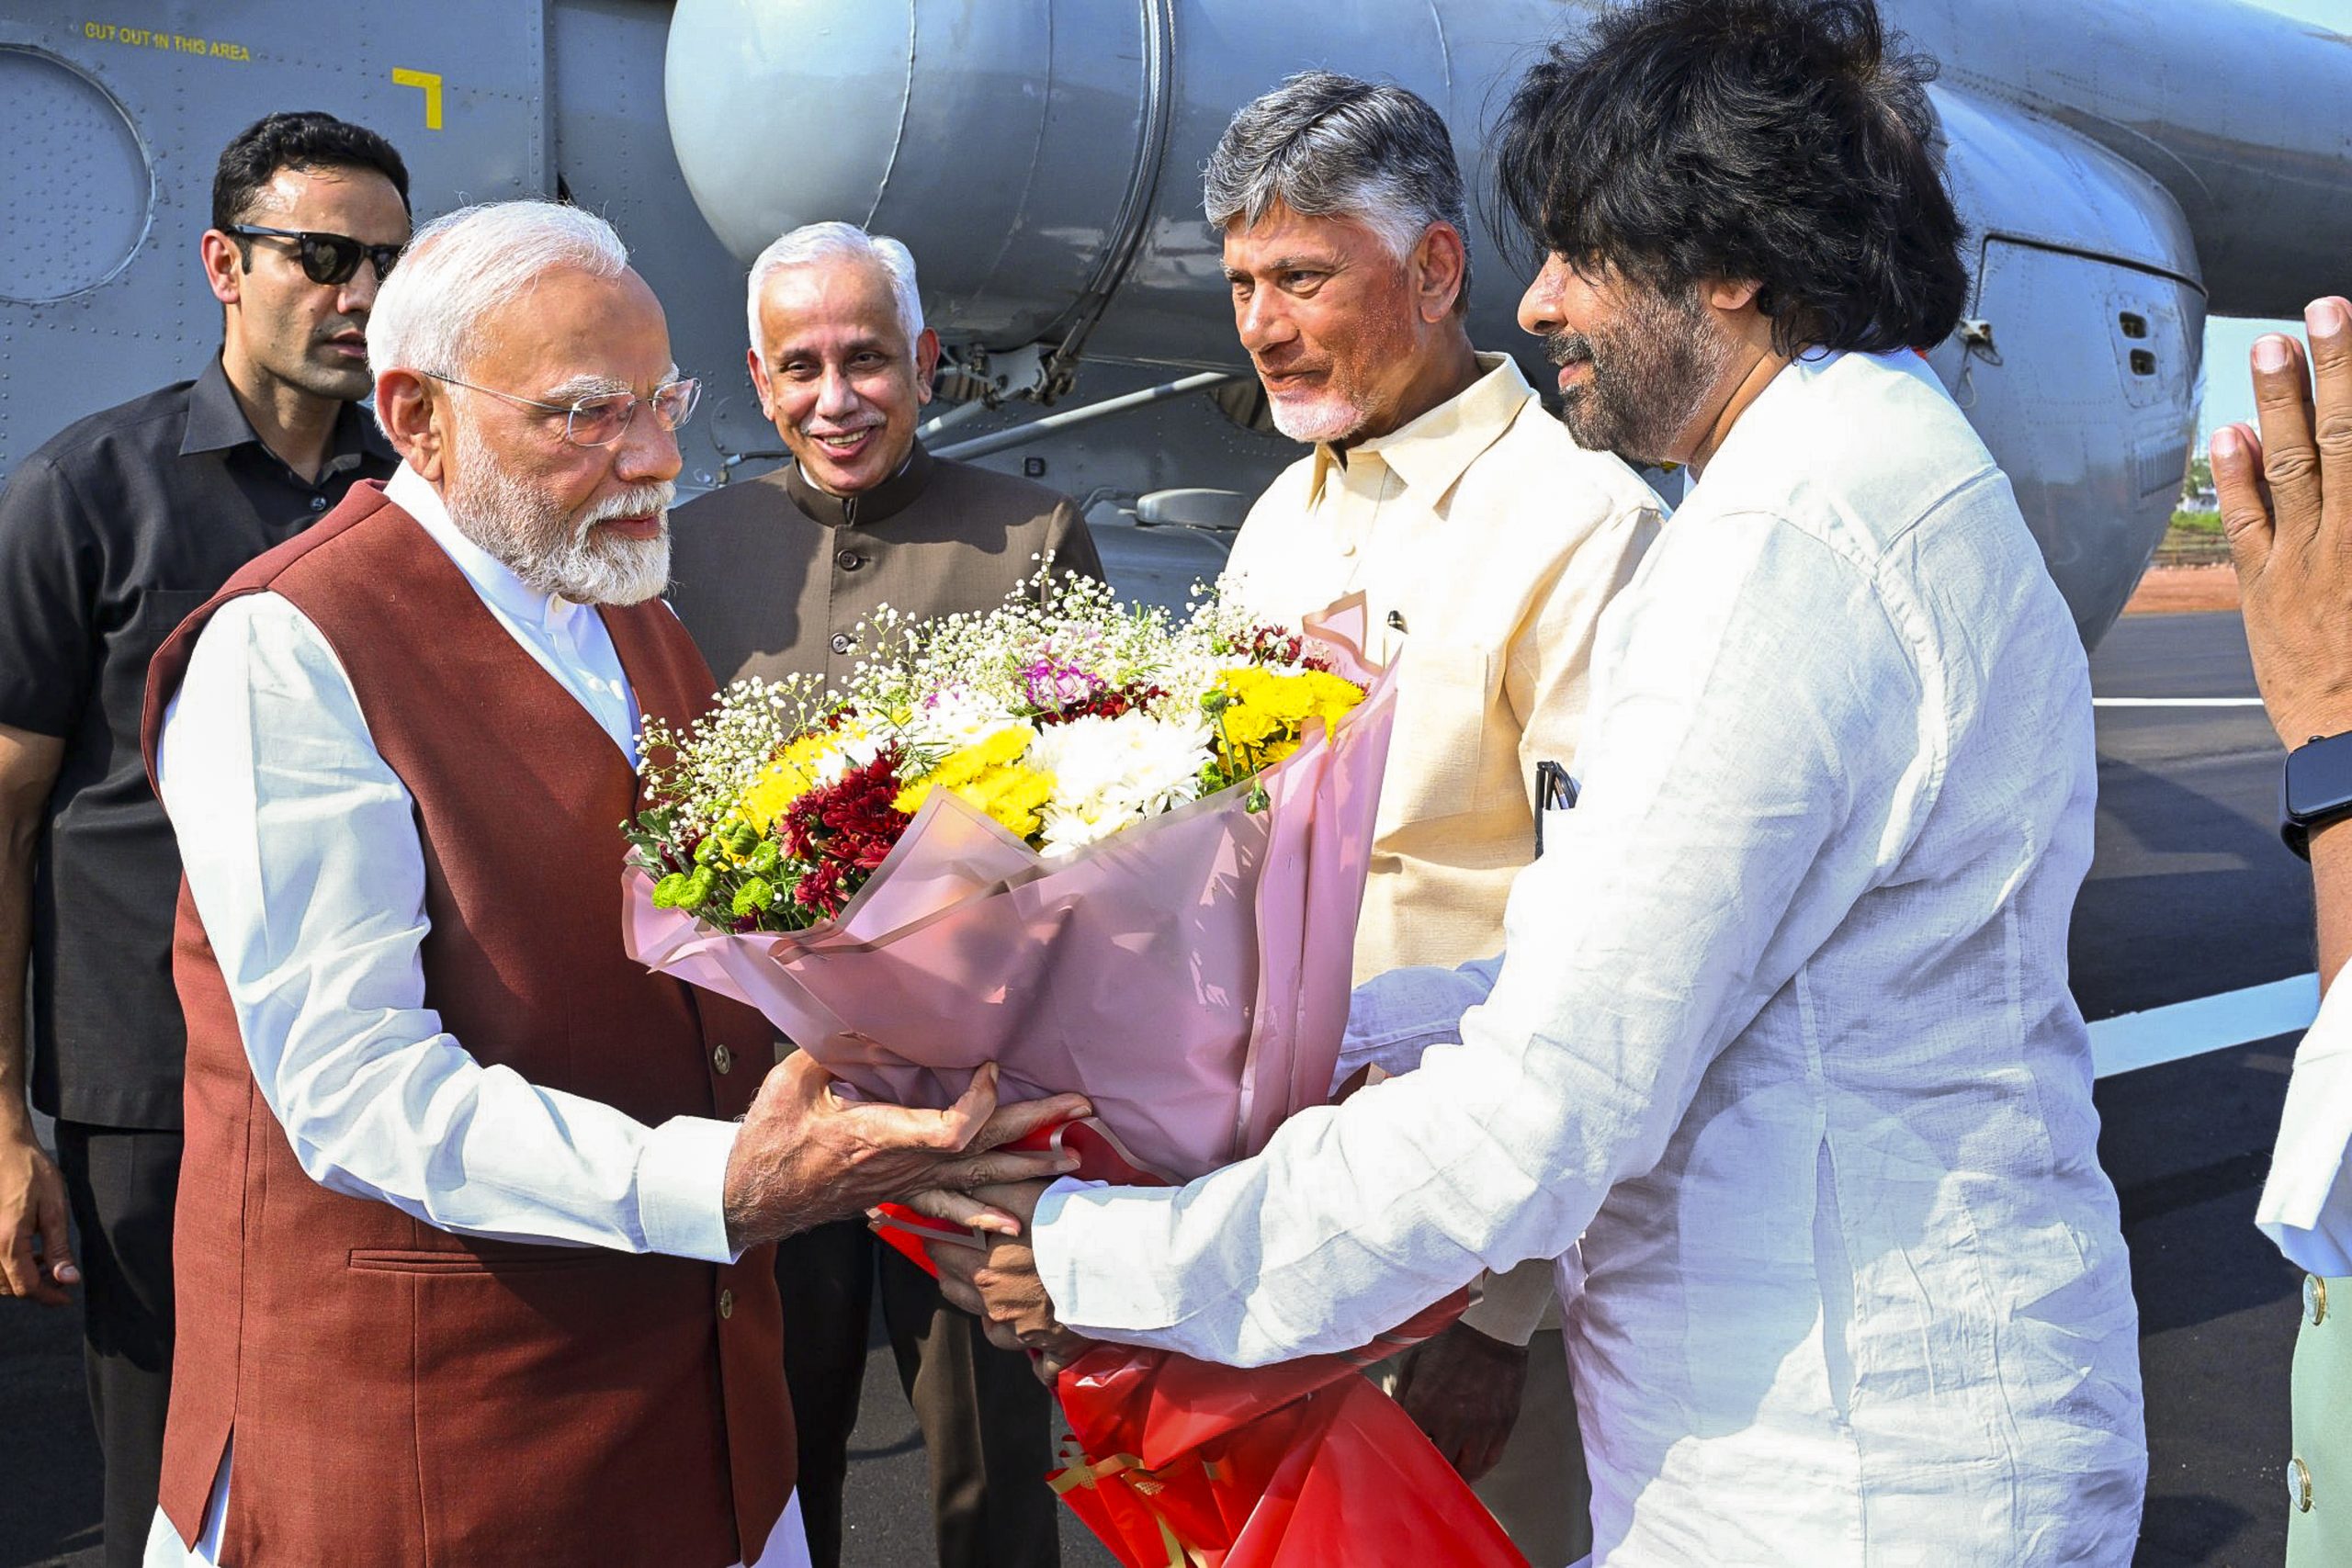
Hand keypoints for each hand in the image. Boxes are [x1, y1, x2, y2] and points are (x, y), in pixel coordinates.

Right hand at [0, 1116, 75, 1304]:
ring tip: (49, 1265)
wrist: (6, 1149)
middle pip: (9, 1287)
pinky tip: (32, 1255)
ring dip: (22, 1279)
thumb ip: (58, 1247)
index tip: (67, 1298)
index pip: (25, 1286)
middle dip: (36, 1290)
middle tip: (62, 1282)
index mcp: (6, 1241)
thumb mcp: (54, 1209)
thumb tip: (67, 1279)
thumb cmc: (32, 1173)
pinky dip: (11, 1267)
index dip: (48, 1297)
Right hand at [722, 1058, 1089, 1250]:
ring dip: (1026, 1166)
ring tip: (1071, 1157)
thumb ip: (839, 1048)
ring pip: (975, 1177)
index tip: (992, 1067)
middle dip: (1035, 1125)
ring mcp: (906, 1184)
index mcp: (881, 1136)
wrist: (750, 1196)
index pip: (951, 1129)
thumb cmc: (771, 1136)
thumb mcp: (796, 1078)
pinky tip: (1013, 1221)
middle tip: (1081, 1106)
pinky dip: (983, 1213)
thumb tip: (881, 1021)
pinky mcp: (900, 1192)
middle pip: (982, 1148)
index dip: (981, 1103)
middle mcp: (904, 1165)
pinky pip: (949, 1206)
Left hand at [918, 1181, 1094, 1380]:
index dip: (939, 1240)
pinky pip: (1040, 1365)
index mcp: (985, 1272)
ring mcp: (1025, 1333)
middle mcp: (997, 1307)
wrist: (1118, 1267)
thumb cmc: (1072, 1229)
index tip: (940, 1233)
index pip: (942, 1254)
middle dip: (953, 1275)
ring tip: (994, 1297)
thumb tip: (962, 1184)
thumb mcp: (1027, 1195)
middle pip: (957, 1292)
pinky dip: (1038, 1361)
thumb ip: (991, 1189)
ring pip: (991, 1328)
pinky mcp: (1056, 1350)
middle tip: (958, 1261)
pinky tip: (1039, 1350)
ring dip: (987, 1313)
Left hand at [1389, 1320, 1528, 1483]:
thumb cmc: (1450, 1343)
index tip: (1398, 1463)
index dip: (1403, 1456)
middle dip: (1428, 1473)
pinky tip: (1470, 1469)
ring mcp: (1480, 1426)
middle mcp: (1452, 1421)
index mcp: (1424, 1403)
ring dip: (1455, 1478)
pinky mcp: (1502, 1425)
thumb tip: (1392, 1419)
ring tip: (1446, 1481)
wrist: (1492, 1330)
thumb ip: (1402, 1394)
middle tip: (1421, 1478)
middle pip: (1437, 1466)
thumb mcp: (1415, 1361)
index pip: (1408, 1447)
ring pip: (1466, 1471)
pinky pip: (1490, 1460)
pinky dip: (1479, 1469)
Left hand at [2213, 296, 2351, 748]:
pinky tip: (2227, 430)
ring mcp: (2309, 561)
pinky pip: (2246, 522)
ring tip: (2274, 342)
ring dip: (2283, 400)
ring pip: (2296, 464)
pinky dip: (2235, 474)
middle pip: (2348, 435)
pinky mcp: (2265, 592)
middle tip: (2327, 308)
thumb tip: (2349, 467)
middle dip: (2340, 368)